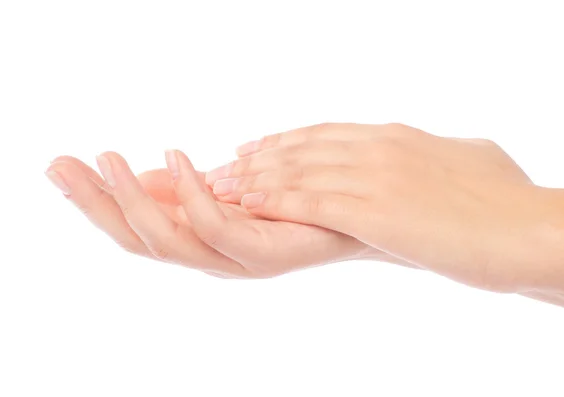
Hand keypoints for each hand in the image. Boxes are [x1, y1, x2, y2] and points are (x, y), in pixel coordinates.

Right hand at [45, 152, 389, 277]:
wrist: (350, 214)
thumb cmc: (288, 200)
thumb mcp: (226, 186)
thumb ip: (185, 187)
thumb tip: (142, 174)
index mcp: (195, 240)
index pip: (132, 227)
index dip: (93, 201)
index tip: (59, 166)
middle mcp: (206, 257)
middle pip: (137, 240)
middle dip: (95, 205)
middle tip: (61, 166)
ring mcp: (232, 261)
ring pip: (167, 241)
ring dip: (132, 200)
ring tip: (108, 159)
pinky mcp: (263, 256)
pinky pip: (216, 227)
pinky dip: (191, 195)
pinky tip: (178, 158)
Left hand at [206, 123, 563, 292]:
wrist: (529, 228)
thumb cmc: (505, 200)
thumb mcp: (462, 161)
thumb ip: (431, 153)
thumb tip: (429, 152)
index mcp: (395, 137)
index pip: (322, 133)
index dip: (281, 141)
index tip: (252, 149)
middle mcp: (378, 149)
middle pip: (300, 149)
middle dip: (256, 161)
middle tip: (220, 170)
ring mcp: (375, 177)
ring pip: (298, 172)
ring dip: (253, 180)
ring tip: (219, 188)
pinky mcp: (376, 211)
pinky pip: (312, 202)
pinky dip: (276, 201)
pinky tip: (249, 205)